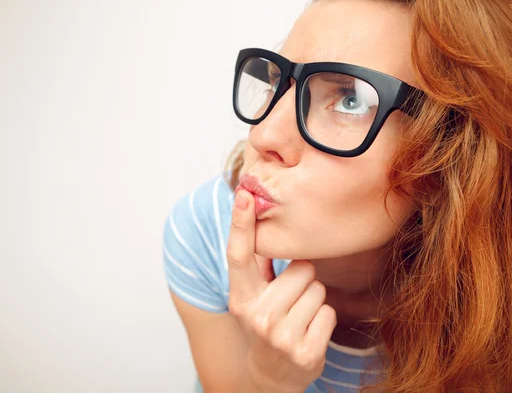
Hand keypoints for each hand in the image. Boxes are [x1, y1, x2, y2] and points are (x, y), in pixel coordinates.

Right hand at [227, 189, 337, 392]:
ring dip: (314, 300)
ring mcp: (281, 336)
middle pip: (301, 268)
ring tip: (298, 316)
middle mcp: (257, 316)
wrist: (271, 375)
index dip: (240, 223)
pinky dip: (323, 320)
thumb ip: (256, 266)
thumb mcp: (251, 298)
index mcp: (240, 298)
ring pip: (318, 289)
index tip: (244, 194)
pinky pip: (329, 313)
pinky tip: (308, 331)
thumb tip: (260, 219)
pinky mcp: (306, 352)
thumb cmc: (264, 323)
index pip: (239, 255)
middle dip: (302, 279)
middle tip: (288, 300)